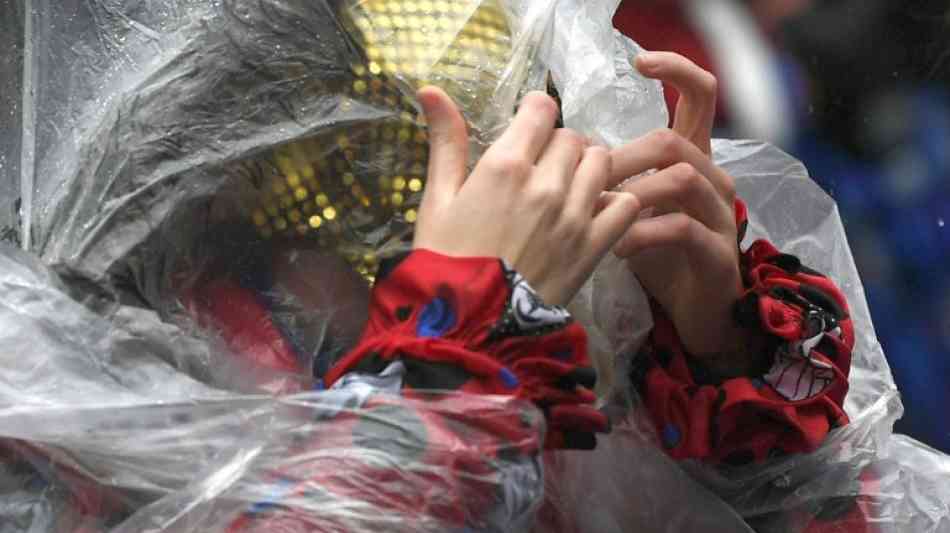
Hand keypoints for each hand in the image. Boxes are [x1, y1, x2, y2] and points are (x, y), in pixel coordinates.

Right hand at [413, 87, 640, 305]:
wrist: (471, 326)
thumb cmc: (446, 262)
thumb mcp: (437, 200)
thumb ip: (446, 142)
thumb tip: (430, 88)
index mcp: (506, 165)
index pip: (541, 109)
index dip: (534, 115)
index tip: (526, 131)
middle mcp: (548, 183)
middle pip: (572, 137)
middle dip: (557, 147)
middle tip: (541, 171)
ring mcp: (577, 215)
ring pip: (602, 162)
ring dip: (587, 169)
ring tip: (568, 190)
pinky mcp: (595, 246)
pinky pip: (626, 204)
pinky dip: (615, 202)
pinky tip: (594, 214)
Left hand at [609, 52, 759, 371]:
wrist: (697, 313)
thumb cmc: (659, 256)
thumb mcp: (632, 211)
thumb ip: (610, 181)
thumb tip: (565, 155)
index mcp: (692, 160)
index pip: (699, 96)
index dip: (676, 70)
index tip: (641, 60)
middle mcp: (712, 177)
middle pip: (674, 140)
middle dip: (624, 156)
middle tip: (588, 182)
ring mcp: (721, 213)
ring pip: (681, 178)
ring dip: (632, 194)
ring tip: (601, 218)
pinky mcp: (718, 250)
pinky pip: (681, 228)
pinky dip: (643, 235)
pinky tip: (619, 250)